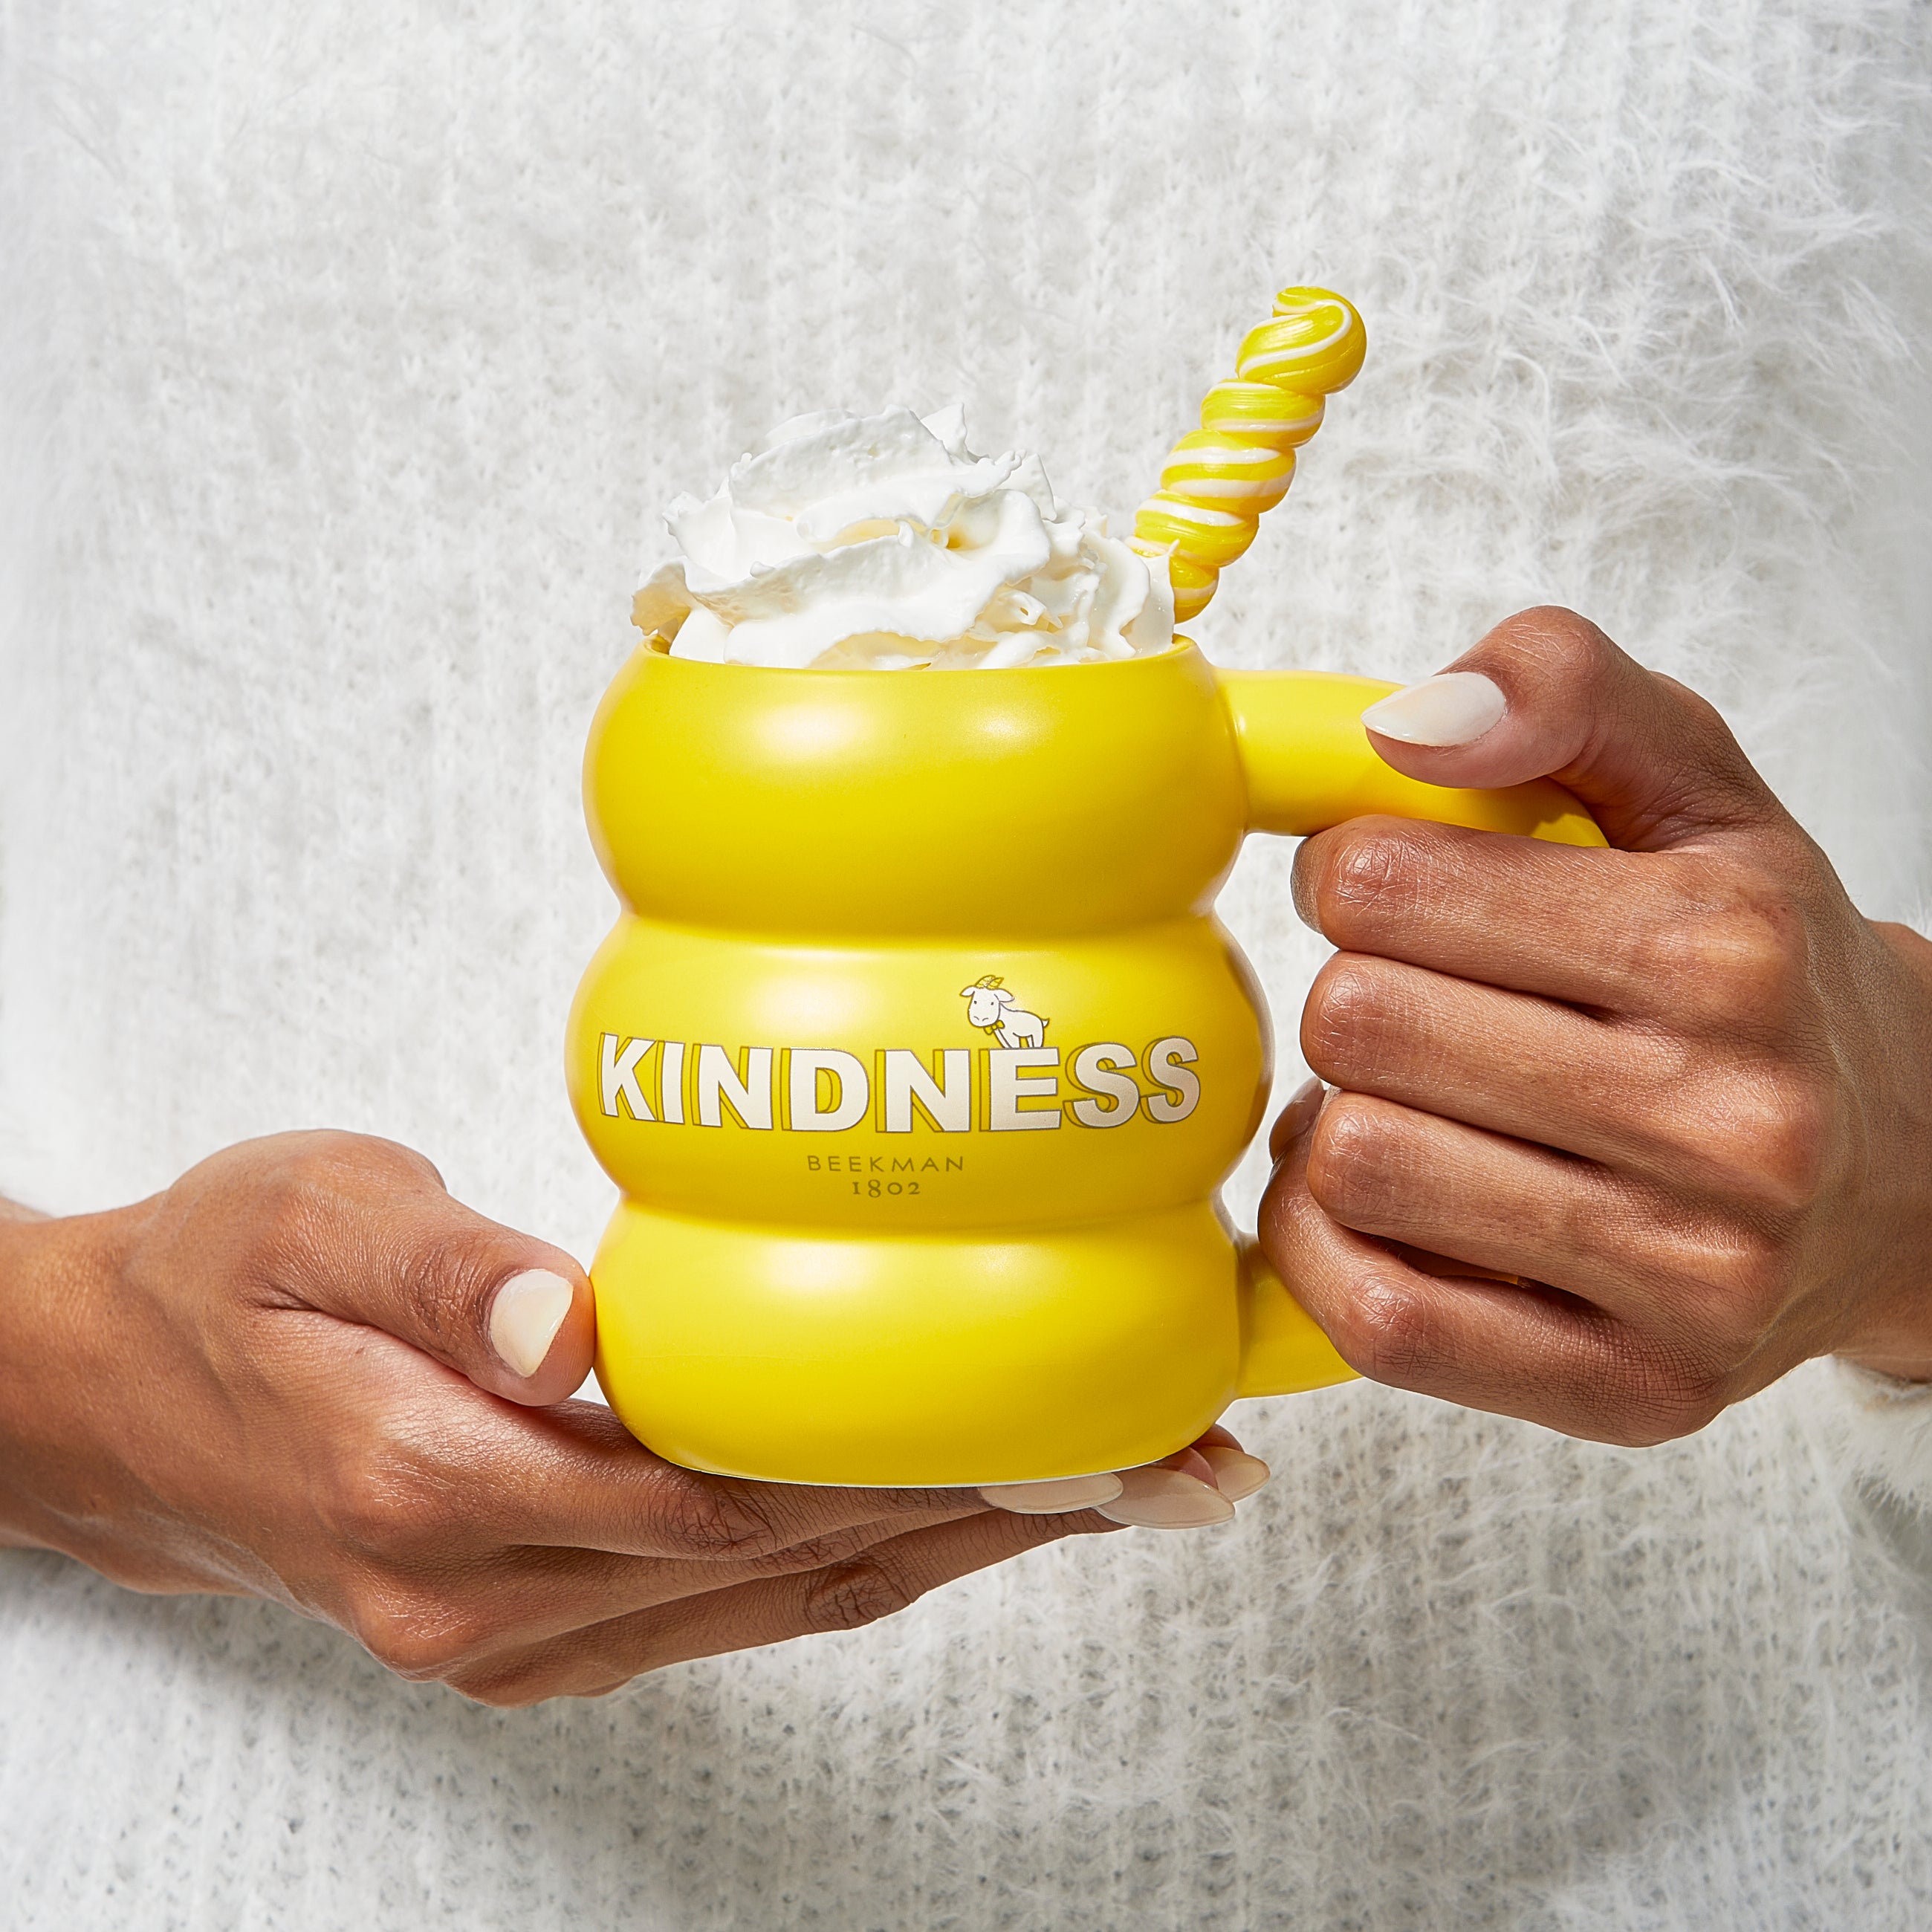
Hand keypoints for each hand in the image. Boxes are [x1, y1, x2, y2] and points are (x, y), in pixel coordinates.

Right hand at [0, 1131, 1172, 1702]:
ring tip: (1116, 1495)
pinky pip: (737, 1602)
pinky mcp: (534, 1627)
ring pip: (782, 1600)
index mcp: (433, 1486)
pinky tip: (958, 1516)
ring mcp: (513, 1634)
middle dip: (995, 1516)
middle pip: (788, 1563)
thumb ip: (440, 1266)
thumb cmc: (217, 1282)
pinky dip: (862, 1559)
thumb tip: (565, 1318)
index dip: (914, 1466)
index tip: (1070, 1438)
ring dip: (956, 1545)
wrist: (118, 1403)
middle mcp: (486, 1596)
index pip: (726, 1494)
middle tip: (1167, 1471)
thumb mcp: (307, 1218)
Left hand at [1260, 608, 1931, 1444]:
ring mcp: (1687, 1274)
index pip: (1385, 884)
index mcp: (1724, 947)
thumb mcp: (1693, 783)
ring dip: (1335, 1124)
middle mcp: (1726, 1118)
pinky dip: (1328, 1248)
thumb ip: (1559, 688)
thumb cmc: (1765, 970)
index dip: (1348, 874)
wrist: (1910, 1171)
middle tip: (1409, 1004)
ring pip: (1354, 1166)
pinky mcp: (1631, 1389)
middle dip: (1349, 998)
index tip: (1389, 892)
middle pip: (1356, 1024)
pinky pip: (1377, 1319)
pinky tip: (1384, 1199)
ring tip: (1410, 1103)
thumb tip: (1409, 722)